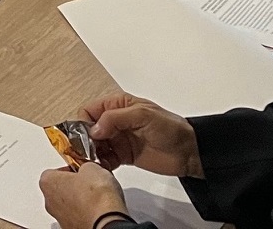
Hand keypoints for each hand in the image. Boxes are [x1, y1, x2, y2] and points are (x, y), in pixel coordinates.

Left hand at [39, 163, 127, 228]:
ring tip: (98, 198)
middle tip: (91, 183)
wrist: (106, 222)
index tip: (82, 170)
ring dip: (81, 201)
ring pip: (69, 205)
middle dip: (75, 186)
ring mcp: (60, 218)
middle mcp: (49, 202)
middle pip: (60, 189)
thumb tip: (89, 170)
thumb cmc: (96, 197)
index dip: (71, 169)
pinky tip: (99, 211)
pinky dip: (87, 214)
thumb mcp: (92, 168)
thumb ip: (85, 167)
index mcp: (48, 182)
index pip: (54, 171)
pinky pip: (78, 217)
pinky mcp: (72, 228)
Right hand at [82, 93, 201, 177]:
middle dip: (84, 140)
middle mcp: (115, 121)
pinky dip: (101, 164)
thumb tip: (93, 129)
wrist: (190, 152)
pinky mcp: (123, 156)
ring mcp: (119, 139)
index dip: (83, 122)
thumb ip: (115, 118)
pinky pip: (105, 160)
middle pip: (88, 129)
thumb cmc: (171, 128)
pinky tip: (103, 168)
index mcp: (118, 105)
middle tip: (86, 152)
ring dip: (91, 154)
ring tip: (94, 162)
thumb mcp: (143, 115)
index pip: (89, 110)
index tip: (84, 136)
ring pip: (94, 145)